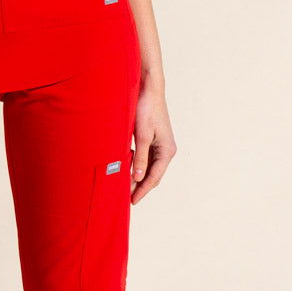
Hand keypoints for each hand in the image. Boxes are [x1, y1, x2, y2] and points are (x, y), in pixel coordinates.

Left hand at [131, 76, 175, 205]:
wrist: (148, 89)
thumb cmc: (146, 110)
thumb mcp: (141, 135)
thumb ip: (140, 157)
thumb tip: (138, 178)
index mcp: (167, 151)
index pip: (154, 177)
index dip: (142, 190)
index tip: (132, 201)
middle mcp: (166, 150)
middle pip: (153, 174)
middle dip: (140, 186)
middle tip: (126, 198)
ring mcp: (160, 145)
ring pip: (149, 167)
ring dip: (138, 176)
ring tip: (124, 186)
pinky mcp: (153, 139)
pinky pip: (146, 158)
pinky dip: (137, 165)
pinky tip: (126, 168)